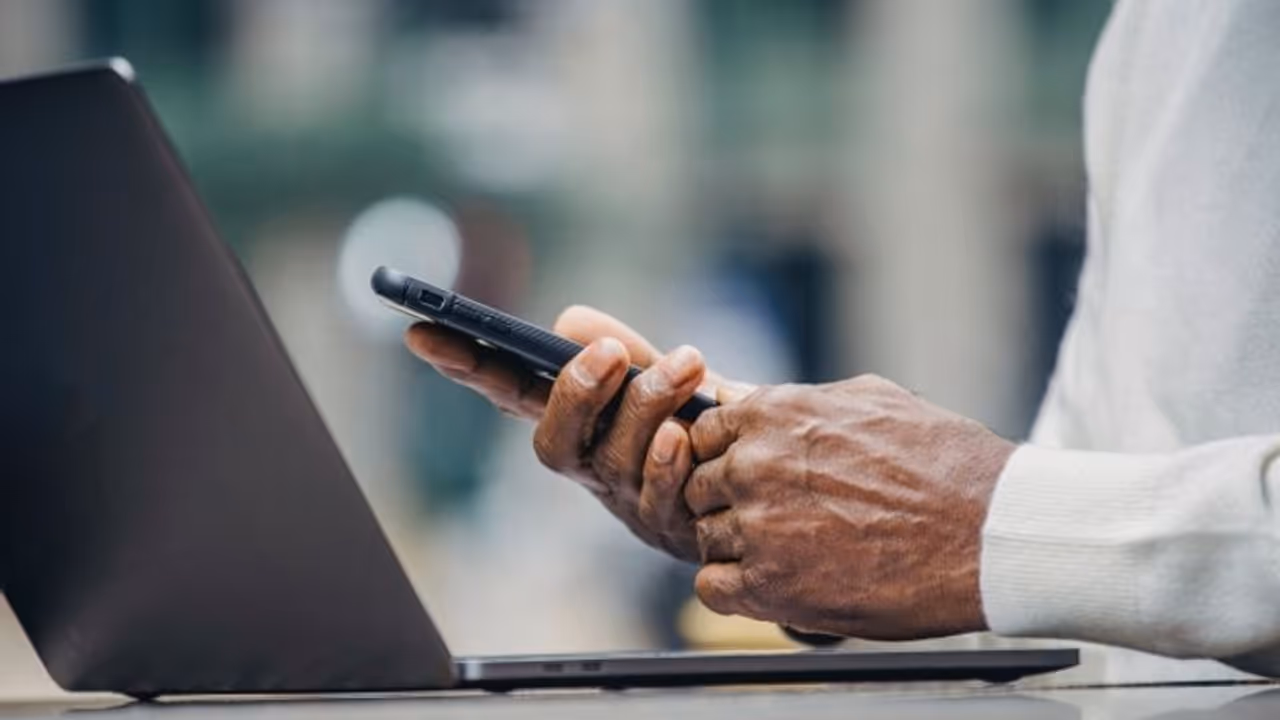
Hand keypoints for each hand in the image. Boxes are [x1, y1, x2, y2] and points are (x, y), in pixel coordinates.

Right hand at [405, 305, 741, 561]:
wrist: (767, 481)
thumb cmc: (705, 421)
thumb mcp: (665, 376)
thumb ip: (624, 350)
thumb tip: (568, 323)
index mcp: (578, 420)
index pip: (508, 392)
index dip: (464, 365)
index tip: (419, 331)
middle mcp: (590, 465)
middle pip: (551, 444)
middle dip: (574, 394)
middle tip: (609, 351)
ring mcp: (627, 499)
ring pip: (611, 460)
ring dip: (647, 404)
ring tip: (687, 362)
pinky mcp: (671, 525)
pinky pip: (661, 494)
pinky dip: (673, 460)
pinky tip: (692, 433)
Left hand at [684, 375, 1014, 639]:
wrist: (988, 530)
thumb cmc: (943, 462)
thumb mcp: (869, 401)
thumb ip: (794, 402)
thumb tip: (740, 396)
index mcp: (773, 414)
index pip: (705, 433)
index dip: (726, 457)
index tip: (753, 477)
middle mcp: (754, 465)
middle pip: (700, 487)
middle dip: (728, 502)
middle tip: (774, 520)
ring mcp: (759, 526)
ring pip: (705, 536)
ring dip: (735, 547)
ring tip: (789, 554)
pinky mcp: (772, 586)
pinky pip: (713, 588)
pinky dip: (736, 590)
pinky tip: (773, 584)